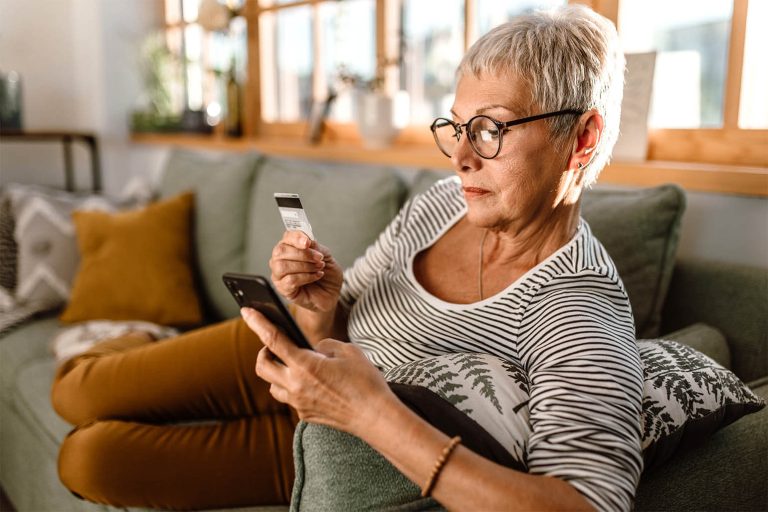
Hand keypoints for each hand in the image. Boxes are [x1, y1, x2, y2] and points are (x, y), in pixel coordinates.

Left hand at [241, 307, 396, 435]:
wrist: (375, 417)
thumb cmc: (365, 381)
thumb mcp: (348, 351)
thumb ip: (325, 345)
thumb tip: (314, 349)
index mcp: (305, 365)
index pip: (273, 339)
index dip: (257, 323)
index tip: (246, 311)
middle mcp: (296, 386)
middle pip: (262, 366)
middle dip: (263, 353)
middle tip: (275, 346)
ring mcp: (299, 403)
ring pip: (272, 385)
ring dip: (277, 373)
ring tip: (294, 366)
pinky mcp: (306, 415)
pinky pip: (290, 398)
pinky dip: (294, 387)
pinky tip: (312, 383)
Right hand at [270, 231, 342, 312]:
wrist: (331, 294)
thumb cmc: (327, 275)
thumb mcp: (327, 257)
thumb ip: (317, 248)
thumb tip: (308, 241)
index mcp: (291, 247)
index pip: (287, 237)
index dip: (296, 237)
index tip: (308, 242)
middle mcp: (281, 259)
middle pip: (281, 251)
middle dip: (303, 254)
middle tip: (319, 259)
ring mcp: (280, 275)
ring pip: (282, 266)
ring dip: (304, 266)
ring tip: (318, 268)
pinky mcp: (283, 289)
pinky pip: (289, 280)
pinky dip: (306, 277)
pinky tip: (316, 277)